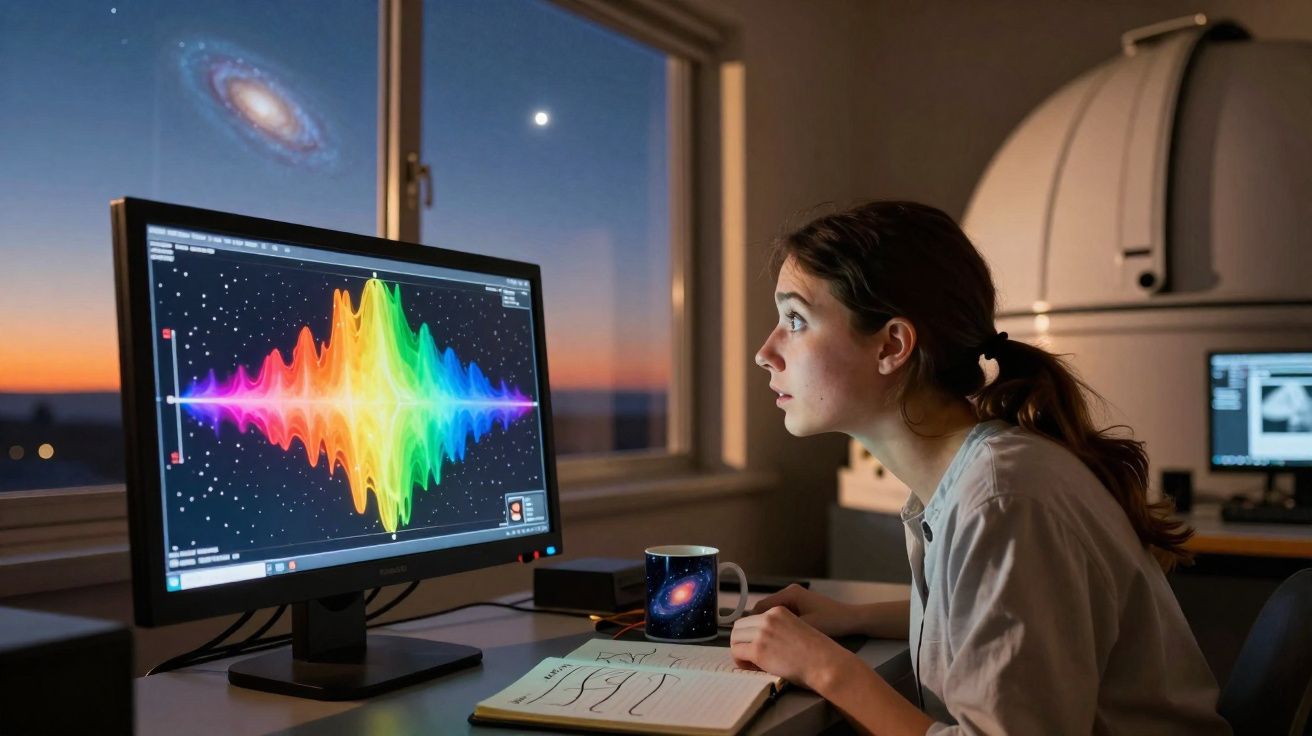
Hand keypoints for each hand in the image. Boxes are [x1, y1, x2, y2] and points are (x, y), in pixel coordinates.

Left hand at [730, 606, 858, 691]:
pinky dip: (740, 661)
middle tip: (749, 655)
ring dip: (740, 650)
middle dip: (741, 641)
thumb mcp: (799, 628)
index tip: (754, 645)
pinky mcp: (758, 650)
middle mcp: (767, 618)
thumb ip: (780, 628)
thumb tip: (766, 641)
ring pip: (735, 638)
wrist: (826, 662)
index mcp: (778, 610)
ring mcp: (761, 633)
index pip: (752, 618)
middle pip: (740, 626)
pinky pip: (737, 652)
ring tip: (750, 663)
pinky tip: (750, 667)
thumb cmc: (819, 651)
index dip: (750, 633)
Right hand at [749, 584, 860, 637]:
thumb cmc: (833, 622)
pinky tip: (778, 642)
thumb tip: (761, 641)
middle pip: (763, 610)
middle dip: (756, 628)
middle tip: (751, 646)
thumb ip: (784, 631)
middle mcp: (790, 593)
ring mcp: (795, 600)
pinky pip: (781, 617)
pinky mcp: (801, 608)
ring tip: (763, 646)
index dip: (751, 625)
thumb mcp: (807, 627)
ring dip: (766, 629)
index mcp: (790, 594)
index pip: (759, 607)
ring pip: (771, 615)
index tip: (746, 641)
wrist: (854, 620)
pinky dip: (777, 628)